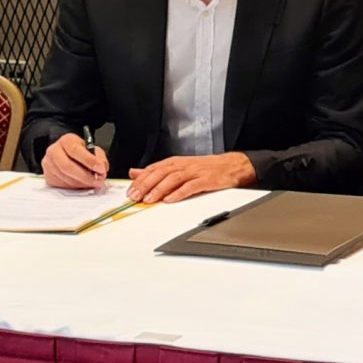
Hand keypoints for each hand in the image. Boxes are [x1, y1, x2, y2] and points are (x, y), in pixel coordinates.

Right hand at [42, 133, 108, 188]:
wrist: (66, 154)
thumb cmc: (80, 152)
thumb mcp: (92, 149)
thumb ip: (99, 157)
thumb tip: (102, 168)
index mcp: (66, 141)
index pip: (76, 150)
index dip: (89, 161)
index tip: (100, 169)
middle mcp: (54, 151)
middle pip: (68, 166)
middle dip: (85, 176)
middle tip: (98, 181)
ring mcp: (49, 165)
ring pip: (65, 178)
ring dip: (82, 183)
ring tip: (93, 183)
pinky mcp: (48, 177)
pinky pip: (62, 185)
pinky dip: (75, 187)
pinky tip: (83, 184)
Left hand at [126, 153, 256, 203]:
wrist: (232, 165)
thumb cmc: (205, 168)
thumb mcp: (179, 166)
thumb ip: (156, 171)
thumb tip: (134, 173)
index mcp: (176, 162)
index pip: (154, 169)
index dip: (141, 180)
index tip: (130, 191)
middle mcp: (184, 165)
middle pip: (161, 173)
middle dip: (146, 185)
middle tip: (135, 197)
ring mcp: (196, 172)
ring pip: (173, 179)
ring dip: (160, 189)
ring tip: (149, 200)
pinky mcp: (207, 180)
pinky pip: (191, 186)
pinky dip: (179, 193)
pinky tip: (170, 199)